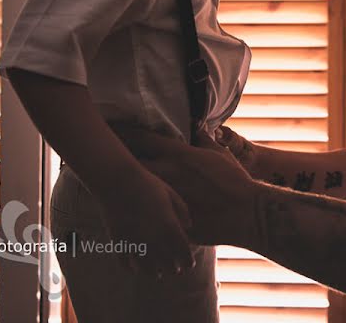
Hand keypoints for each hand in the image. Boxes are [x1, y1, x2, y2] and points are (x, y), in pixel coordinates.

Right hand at [92, 165, 194, 276]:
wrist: (118, 181)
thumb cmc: (147, 184)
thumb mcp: (170, 194)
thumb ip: (182, 211)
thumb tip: (189, 227)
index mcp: (169, 226)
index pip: (183, 252)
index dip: (187, 261)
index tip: (189, 264)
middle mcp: (153, 239)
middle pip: (167, 264)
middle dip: (173, 269)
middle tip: (175, 270)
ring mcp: (135, 242)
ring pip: (147, 268)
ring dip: (154, 272)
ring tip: (157, 274)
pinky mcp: (118, 243)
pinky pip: (126, 263)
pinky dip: (132, 268)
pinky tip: (136, 269)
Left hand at [116, 127, 260, 246]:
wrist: (245, 214)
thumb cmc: (235, 182)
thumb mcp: (220, 154)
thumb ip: (204, 140)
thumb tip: (197, 127)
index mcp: (177, 154)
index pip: (141, 138)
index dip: (122, 131)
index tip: (109, 126)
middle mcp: (165, 174)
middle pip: (128, 162)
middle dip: (115, 159)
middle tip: (100, 155)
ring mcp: (163, 198)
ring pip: (131, 190)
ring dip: (121, 186)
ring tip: (107, 183)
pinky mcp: (166, 219)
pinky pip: (144, 215)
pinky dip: (134, 213)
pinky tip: (124, 215)